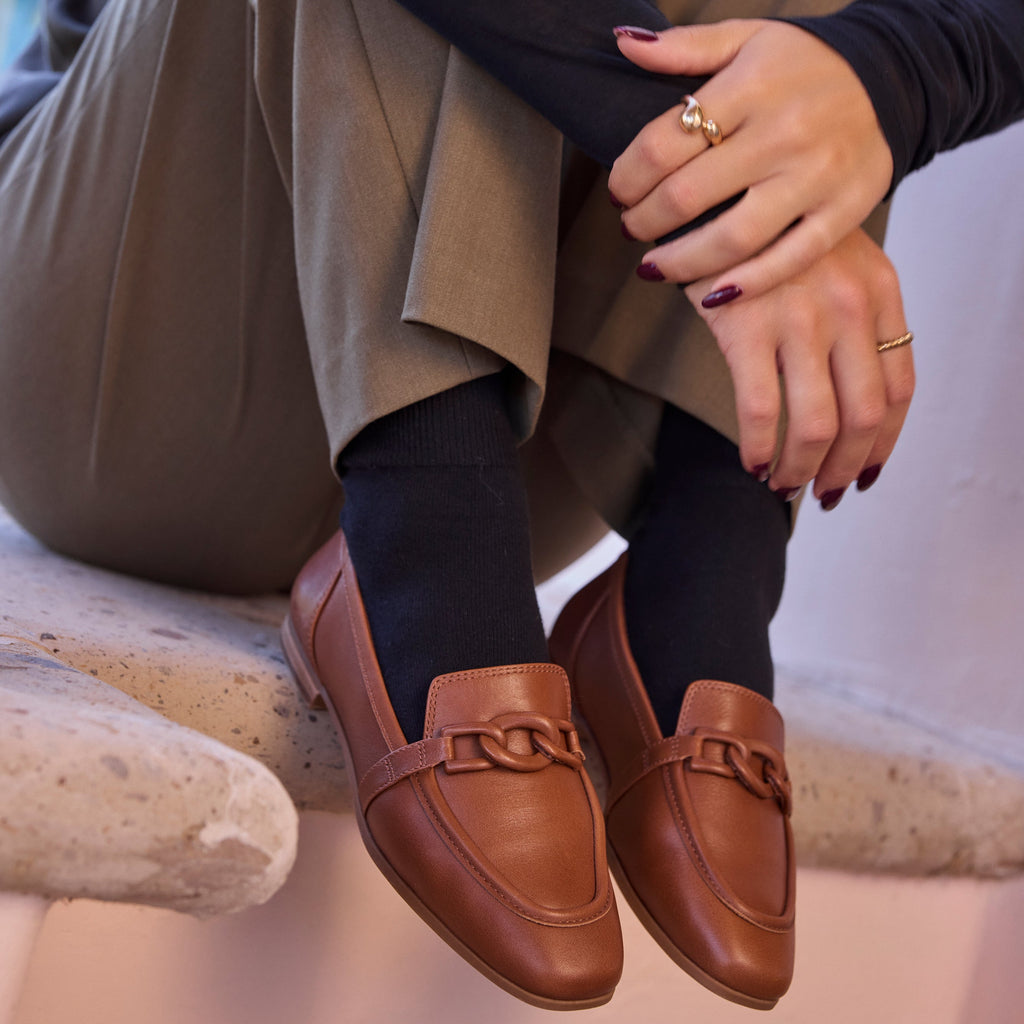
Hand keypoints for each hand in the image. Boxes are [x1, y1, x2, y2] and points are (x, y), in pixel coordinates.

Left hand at [609, 21, 893, 303]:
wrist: (893, 77)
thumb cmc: (807, 65)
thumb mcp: (747, 38)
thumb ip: (685, 47)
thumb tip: (625, 45)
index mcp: (752, 86)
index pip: (665, 142)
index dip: (628, 175)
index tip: (619, 190)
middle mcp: (784, 133)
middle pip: (689, 195)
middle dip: (645, 219)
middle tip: (631, 227)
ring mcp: (816, 177)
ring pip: (733, 238)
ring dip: (681, 262)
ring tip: (654, 267)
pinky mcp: (843, 212)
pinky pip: (788, 260)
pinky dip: (746, 285)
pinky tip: (710, 296)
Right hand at [687, 228, 914, 503]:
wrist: (721, 183)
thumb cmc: (773, 230)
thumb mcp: (836, 259)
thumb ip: (854, 316)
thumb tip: (846, 393)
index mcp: (880, 292)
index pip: (899, 388)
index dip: (885, 444)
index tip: (866, 473)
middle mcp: (850, 308)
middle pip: (863, 416)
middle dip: (844, 468)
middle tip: (823, 493)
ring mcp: (800, 318)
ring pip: (816, 424)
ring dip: (800, 469)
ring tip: (782, 485)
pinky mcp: (746, 327)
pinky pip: (762, 411)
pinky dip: (759, 448)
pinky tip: (751, 462)